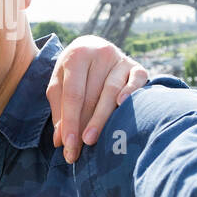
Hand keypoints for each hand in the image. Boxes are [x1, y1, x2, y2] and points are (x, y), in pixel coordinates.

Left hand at [46, 35, 149, 163]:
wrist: (91, 46)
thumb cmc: (73, 71)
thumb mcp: (59, 84)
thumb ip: (59, 109)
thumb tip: (60, 141)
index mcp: (76, 55)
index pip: (73, 94)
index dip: (70, 121)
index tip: (68, 146)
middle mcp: (99, 53)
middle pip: (92, 95)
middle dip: (84, 125)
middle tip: (78, 150)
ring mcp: (119, 58)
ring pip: (112, 90)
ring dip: (102, 117)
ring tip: (92, 140)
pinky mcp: (135, 65)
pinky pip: (137, 80)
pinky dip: (131, 92)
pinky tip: (122, 105)